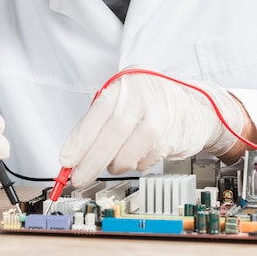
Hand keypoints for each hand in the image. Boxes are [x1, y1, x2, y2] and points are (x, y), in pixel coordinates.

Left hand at [59, 70, 243, 187]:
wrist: (195, 106)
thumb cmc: (152, 101)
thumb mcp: (125, 97)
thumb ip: (102, 119)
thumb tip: (75, 152)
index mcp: (123, 85)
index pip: (96, 114)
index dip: (79, 140)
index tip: (66, 160)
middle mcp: (141, 97)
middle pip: (111, 135)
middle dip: (91, 161)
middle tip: (78, 178)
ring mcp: (159, 117)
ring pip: (127, 153)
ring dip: (115, 164)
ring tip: (113, 160)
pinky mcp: (171, 137)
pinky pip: (144, 161)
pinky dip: (135, 164)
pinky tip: (138, 153)